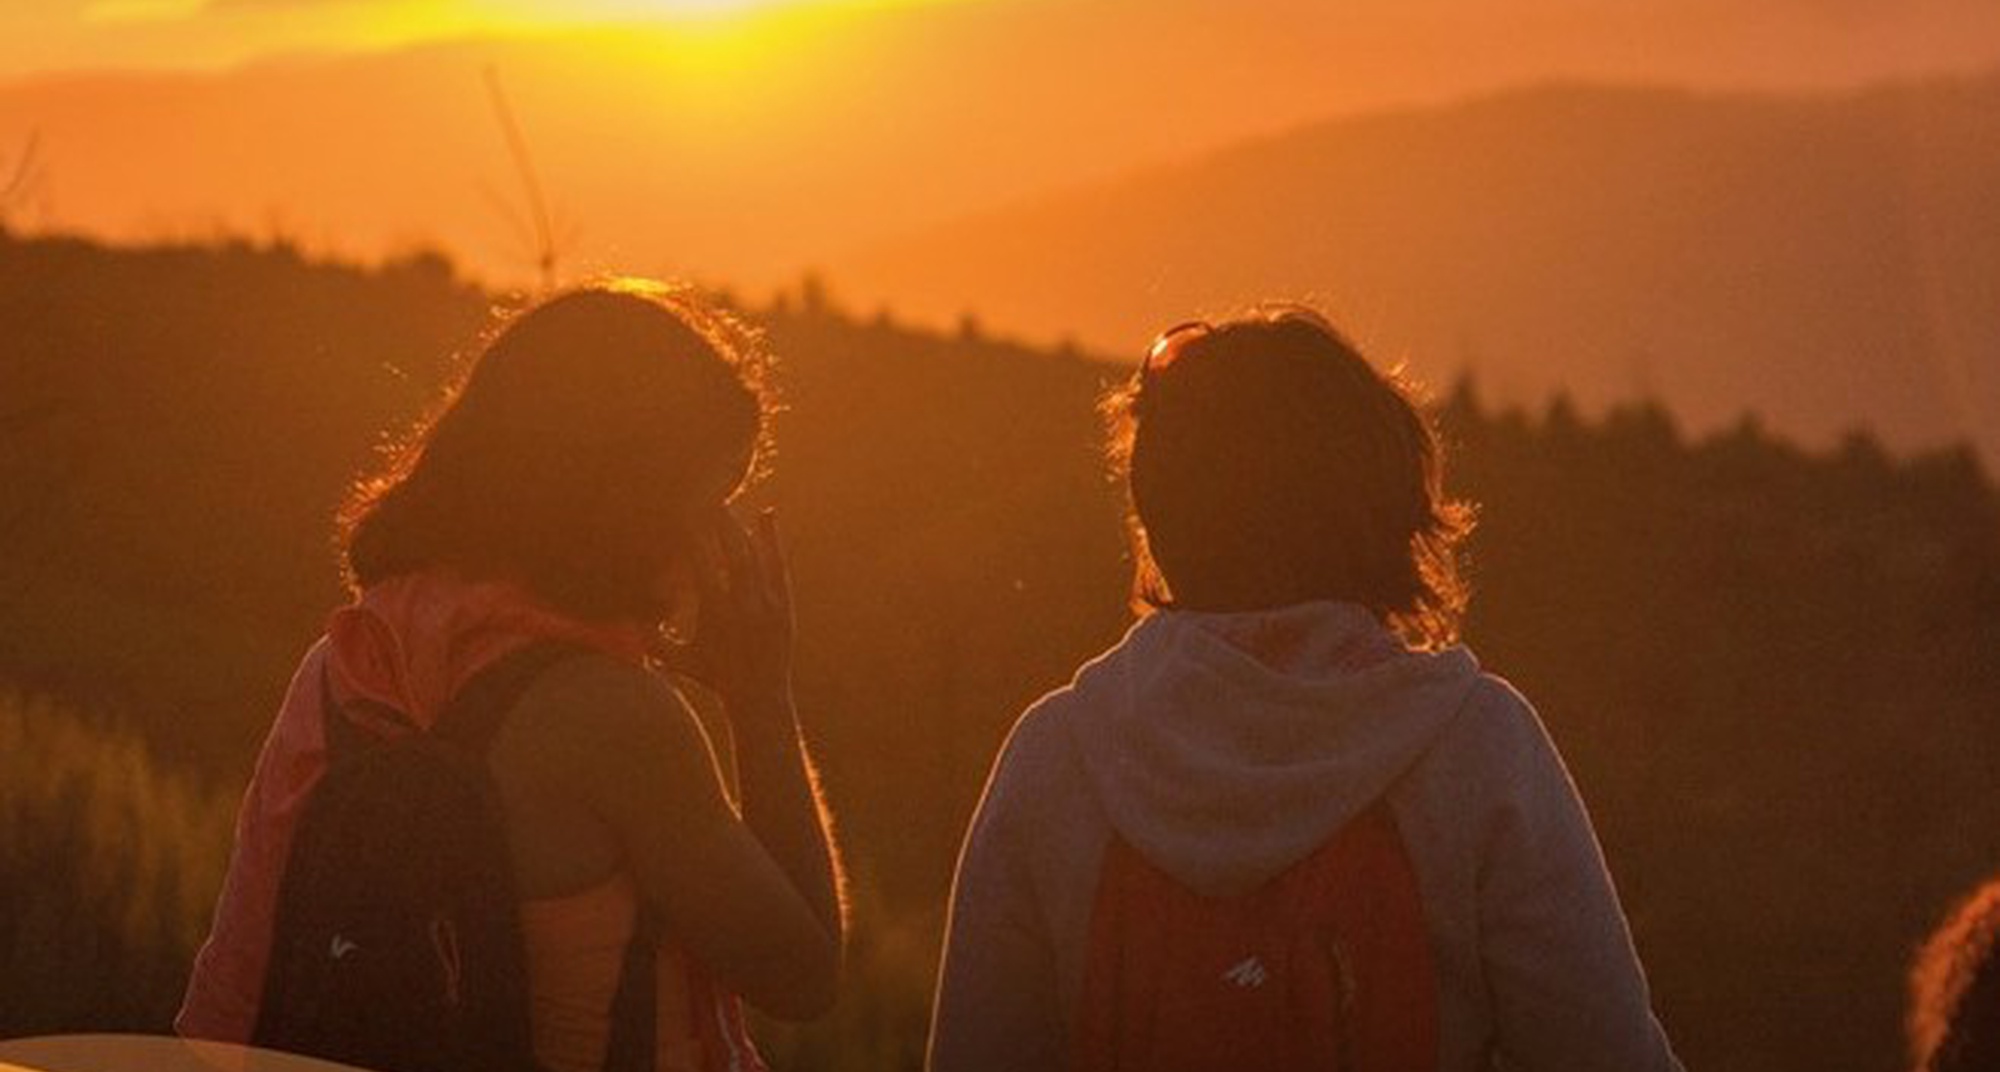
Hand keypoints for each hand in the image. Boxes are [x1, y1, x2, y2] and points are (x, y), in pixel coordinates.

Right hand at [663, 507, 796, 723]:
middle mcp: (745, 604)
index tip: (679, 514)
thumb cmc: (714, 678)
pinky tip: (766, 515)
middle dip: (718, 521)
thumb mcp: (679, 661)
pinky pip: (777, 564)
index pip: (701, 565)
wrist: (759, 697)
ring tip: (725, 502)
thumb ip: (652, 640)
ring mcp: (768, 602)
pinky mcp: (783, 603)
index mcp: (717, 613)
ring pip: (755, 554)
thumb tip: (624, 619)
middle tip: (704, 495)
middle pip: (731, 551)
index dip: (691, 538)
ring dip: (739, 526)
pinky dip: (772, 539)